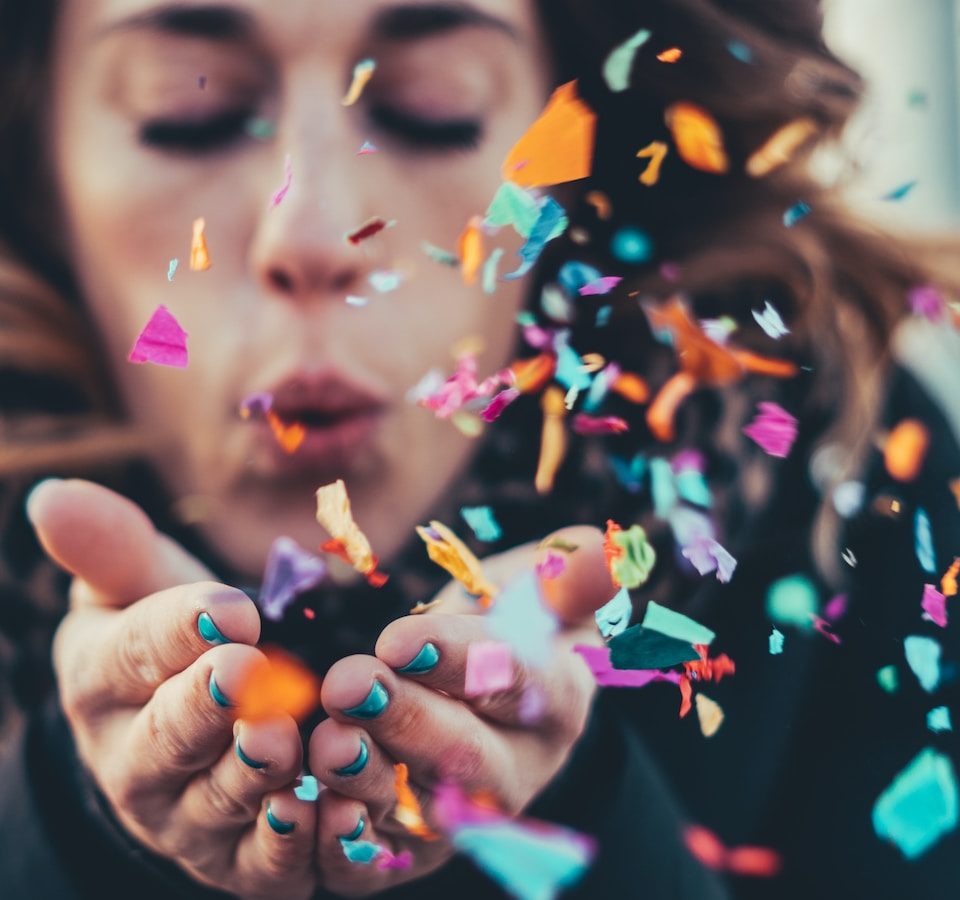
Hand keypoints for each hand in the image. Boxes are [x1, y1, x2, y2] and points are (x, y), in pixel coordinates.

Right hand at [29, 479, 316, 899]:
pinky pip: (262, 863)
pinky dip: (291, 844)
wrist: (190, 731)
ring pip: (217, 800)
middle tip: (247, 673)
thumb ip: (111, 548)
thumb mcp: (140, 589)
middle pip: (167, 736)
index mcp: (105, 683)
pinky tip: (323, 812)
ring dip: (251, 775)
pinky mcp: (240, 861)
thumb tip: (50, 495)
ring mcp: (185, 818)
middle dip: (206, 706)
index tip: (226, 607)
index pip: (132, 653)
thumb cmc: (169, 644)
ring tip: (283, 742)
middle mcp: (135, 759)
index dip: (178, 630)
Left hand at [308, 526, 613, 895]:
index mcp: (557, 697)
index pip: (520, 682)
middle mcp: (520, 765)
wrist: (482, 682)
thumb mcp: (544, 583)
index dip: (463, 663)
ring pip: (425, 813)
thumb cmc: (512, 620)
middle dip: (408, 721)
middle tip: (351, 684)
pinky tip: (312, 811)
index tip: (400, 639)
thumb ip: (568, 570)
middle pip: (470, 756)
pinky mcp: (419, 844)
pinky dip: (350, 845)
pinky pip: (387, 859)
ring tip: (328, 743)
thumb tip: (605, 550)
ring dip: (371, 781)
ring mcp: (470, 813)